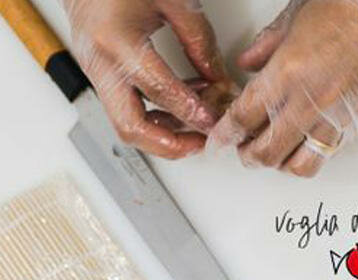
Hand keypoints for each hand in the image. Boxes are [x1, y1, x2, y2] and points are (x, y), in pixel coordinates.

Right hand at [64, 0, 227, 158]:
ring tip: (198, 125)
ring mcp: (97, 73)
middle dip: (171, 144)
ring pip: (127, 124)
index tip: (214, 122)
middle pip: (132, 126)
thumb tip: (219, 77)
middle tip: (202, 142)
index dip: (192, 113)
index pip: (159, 92)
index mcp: (117, 41)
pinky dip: (155, 117)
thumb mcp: (172, 0)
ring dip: (165, 134)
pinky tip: (181, 108)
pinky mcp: (100, 76)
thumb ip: (199, 41)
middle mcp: (100, 63)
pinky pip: (127, 109)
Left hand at [208, 0, 357, 176]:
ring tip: (275, 153)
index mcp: (288, 73)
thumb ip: (267, 45)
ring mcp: (336, 119)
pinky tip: (304, 144)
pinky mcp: (357, 126)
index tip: (221, 138)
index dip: (226, 134)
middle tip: (243, 150)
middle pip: (266, 152)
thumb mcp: (297, 15)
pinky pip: (327, 155)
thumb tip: (249, 62)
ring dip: (280, 164)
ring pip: (298, 165)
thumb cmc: (356, 7)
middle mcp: (310, 104)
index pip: (244, 118)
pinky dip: (309, 156)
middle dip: (248, 156)